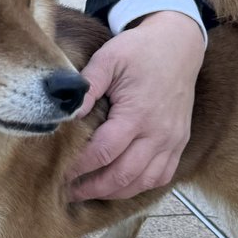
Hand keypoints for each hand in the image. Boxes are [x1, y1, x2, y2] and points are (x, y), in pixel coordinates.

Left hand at [65, 11, 205, 200]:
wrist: (178, 45)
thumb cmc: (140, 51)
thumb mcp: (109, 59)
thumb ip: (87, 86)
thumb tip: (66, 113)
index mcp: (138, 113)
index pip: (103, 152)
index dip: (79, 167)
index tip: (58, 172)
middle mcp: (159, 133)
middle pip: (122, 175)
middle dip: (91, 188)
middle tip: (66, 191)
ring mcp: (172, 141)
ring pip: (142, 182)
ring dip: (113, 192)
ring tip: (86, 192)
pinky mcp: (179, 143)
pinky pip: (161, 177)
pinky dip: (138, 187)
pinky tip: (117, 186)